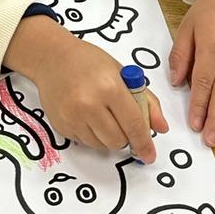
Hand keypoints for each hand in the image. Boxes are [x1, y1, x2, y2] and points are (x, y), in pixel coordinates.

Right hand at [5, 14, 167, 162]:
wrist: (52, 58)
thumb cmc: (90, 62)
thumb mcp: (123, 73)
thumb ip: (146, 101)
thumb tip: (161, 128)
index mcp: (110, 87)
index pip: (134, 124)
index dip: (144, 143)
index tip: (150, 155)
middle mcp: (89, 104)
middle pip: (118, 140)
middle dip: (125, 136)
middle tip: (121, 120)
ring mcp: (72, 116)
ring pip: (101, 145)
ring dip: (108, 137)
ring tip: (102, 114)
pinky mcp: (61, 125)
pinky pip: (85, 143)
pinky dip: (91, 135)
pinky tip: (86, 115)